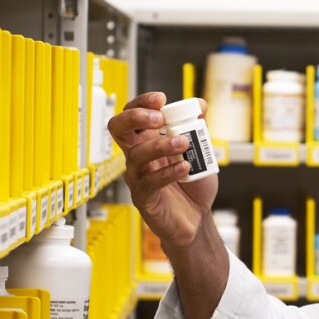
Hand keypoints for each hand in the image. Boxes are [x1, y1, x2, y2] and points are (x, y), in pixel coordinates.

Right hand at [108, 92, 218, 249]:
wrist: (197, 219)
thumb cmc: (193, 186)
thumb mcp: (200, 153)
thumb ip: (197, 129)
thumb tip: (199, 104)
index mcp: (148, 141)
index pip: (132, 114)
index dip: (141, 103)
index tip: (161, 99)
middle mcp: (139, 156)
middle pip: (118, 128)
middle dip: (135, 117)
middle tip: (160, 119)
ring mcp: (138, 176)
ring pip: (136, 155)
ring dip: (161, 145)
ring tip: (184, 144)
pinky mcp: (143, 197)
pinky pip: (148, 182)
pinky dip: (167, 172)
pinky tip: (185, 168)